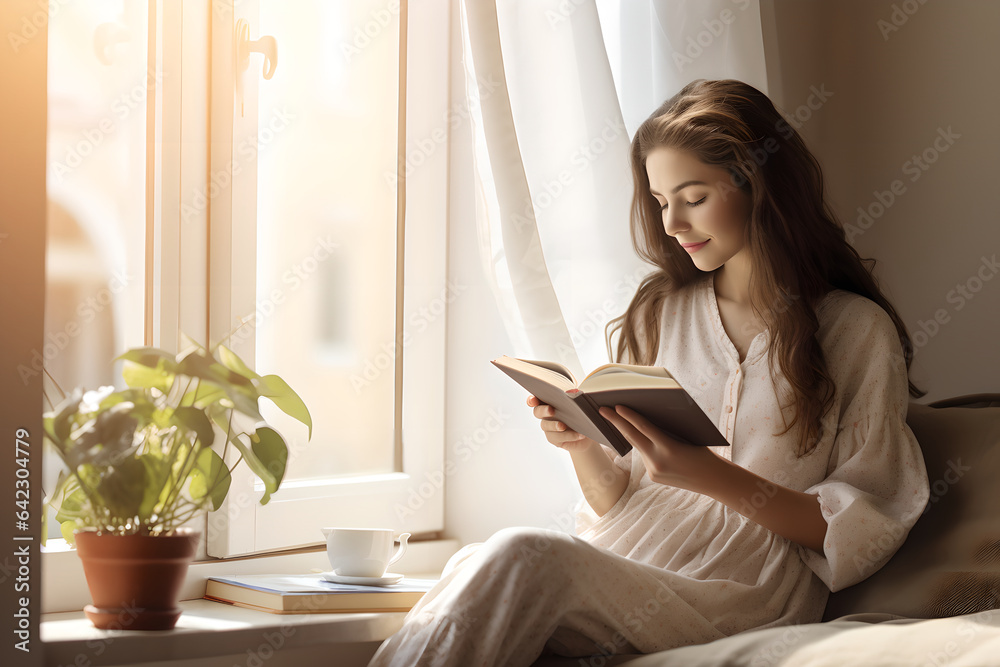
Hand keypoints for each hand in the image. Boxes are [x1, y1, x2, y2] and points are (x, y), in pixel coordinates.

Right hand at [527, 395, 597, 452]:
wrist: (589, 430)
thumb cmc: (583, 412)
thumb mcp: (581, 402)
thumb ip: (576, 396)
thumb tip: (572, 392)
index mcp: (549, 401)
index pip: (535, 399)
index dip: (532, 400)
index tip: (534, 400)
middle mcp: (546, 414)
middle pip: (537, 412)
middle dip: (543, 410)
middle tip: (551, 410)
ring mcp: (549, 427)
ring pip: (546, 426)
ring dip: (554, 425)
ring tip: (563, 426)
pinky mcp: (555, 439)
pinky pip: (558, 438)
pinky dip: (569, 436)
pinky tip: (579, 434)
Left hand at [598, 405, 723, 493]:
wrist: (713, 480)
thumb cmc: (704, 452)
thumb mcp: (686, 437)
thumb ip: (666, 430)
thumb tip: (646, 417)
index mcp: (668, 447)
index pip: (643, 428)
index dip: (628, 416)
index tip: (616, 406)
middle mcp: (658, 461)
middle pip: (632, 437)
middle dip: (615, 422)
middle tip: (602, 410)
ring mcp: (653, 471)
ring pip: (638, 447)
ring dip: (631, 434)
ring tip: (619, 420)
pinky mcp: (653, 477)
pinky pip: (645, 458)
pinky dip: (645, 448)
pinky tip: (642, 440)